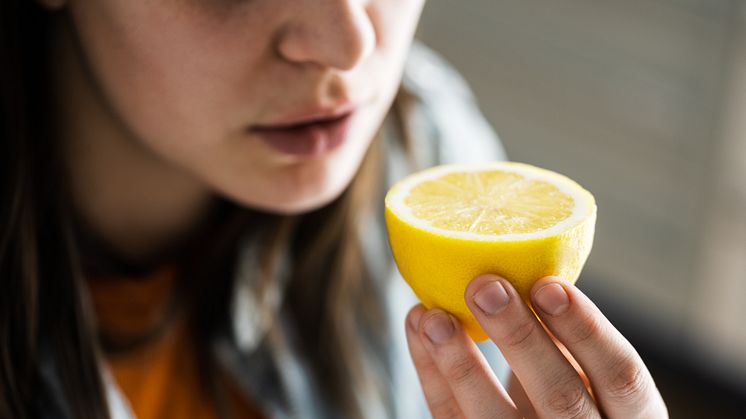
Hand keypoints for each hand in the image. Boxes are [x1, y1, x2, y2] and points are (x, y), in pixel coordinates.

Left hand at [405, 275, 667, 417]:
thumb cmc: (575, 399)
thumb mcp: (590, 378)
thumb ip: (571, 342)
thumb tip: (528, 269)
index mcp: (631, 416)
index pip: (621, 376)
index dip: (587, 330)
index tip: (547, 283)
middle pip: (560, 397)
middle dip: (519, 338)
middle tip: (485, 286)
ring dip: (459, 362)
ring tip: (432, 314)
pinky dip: (431, 374)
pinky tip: (419, 328)